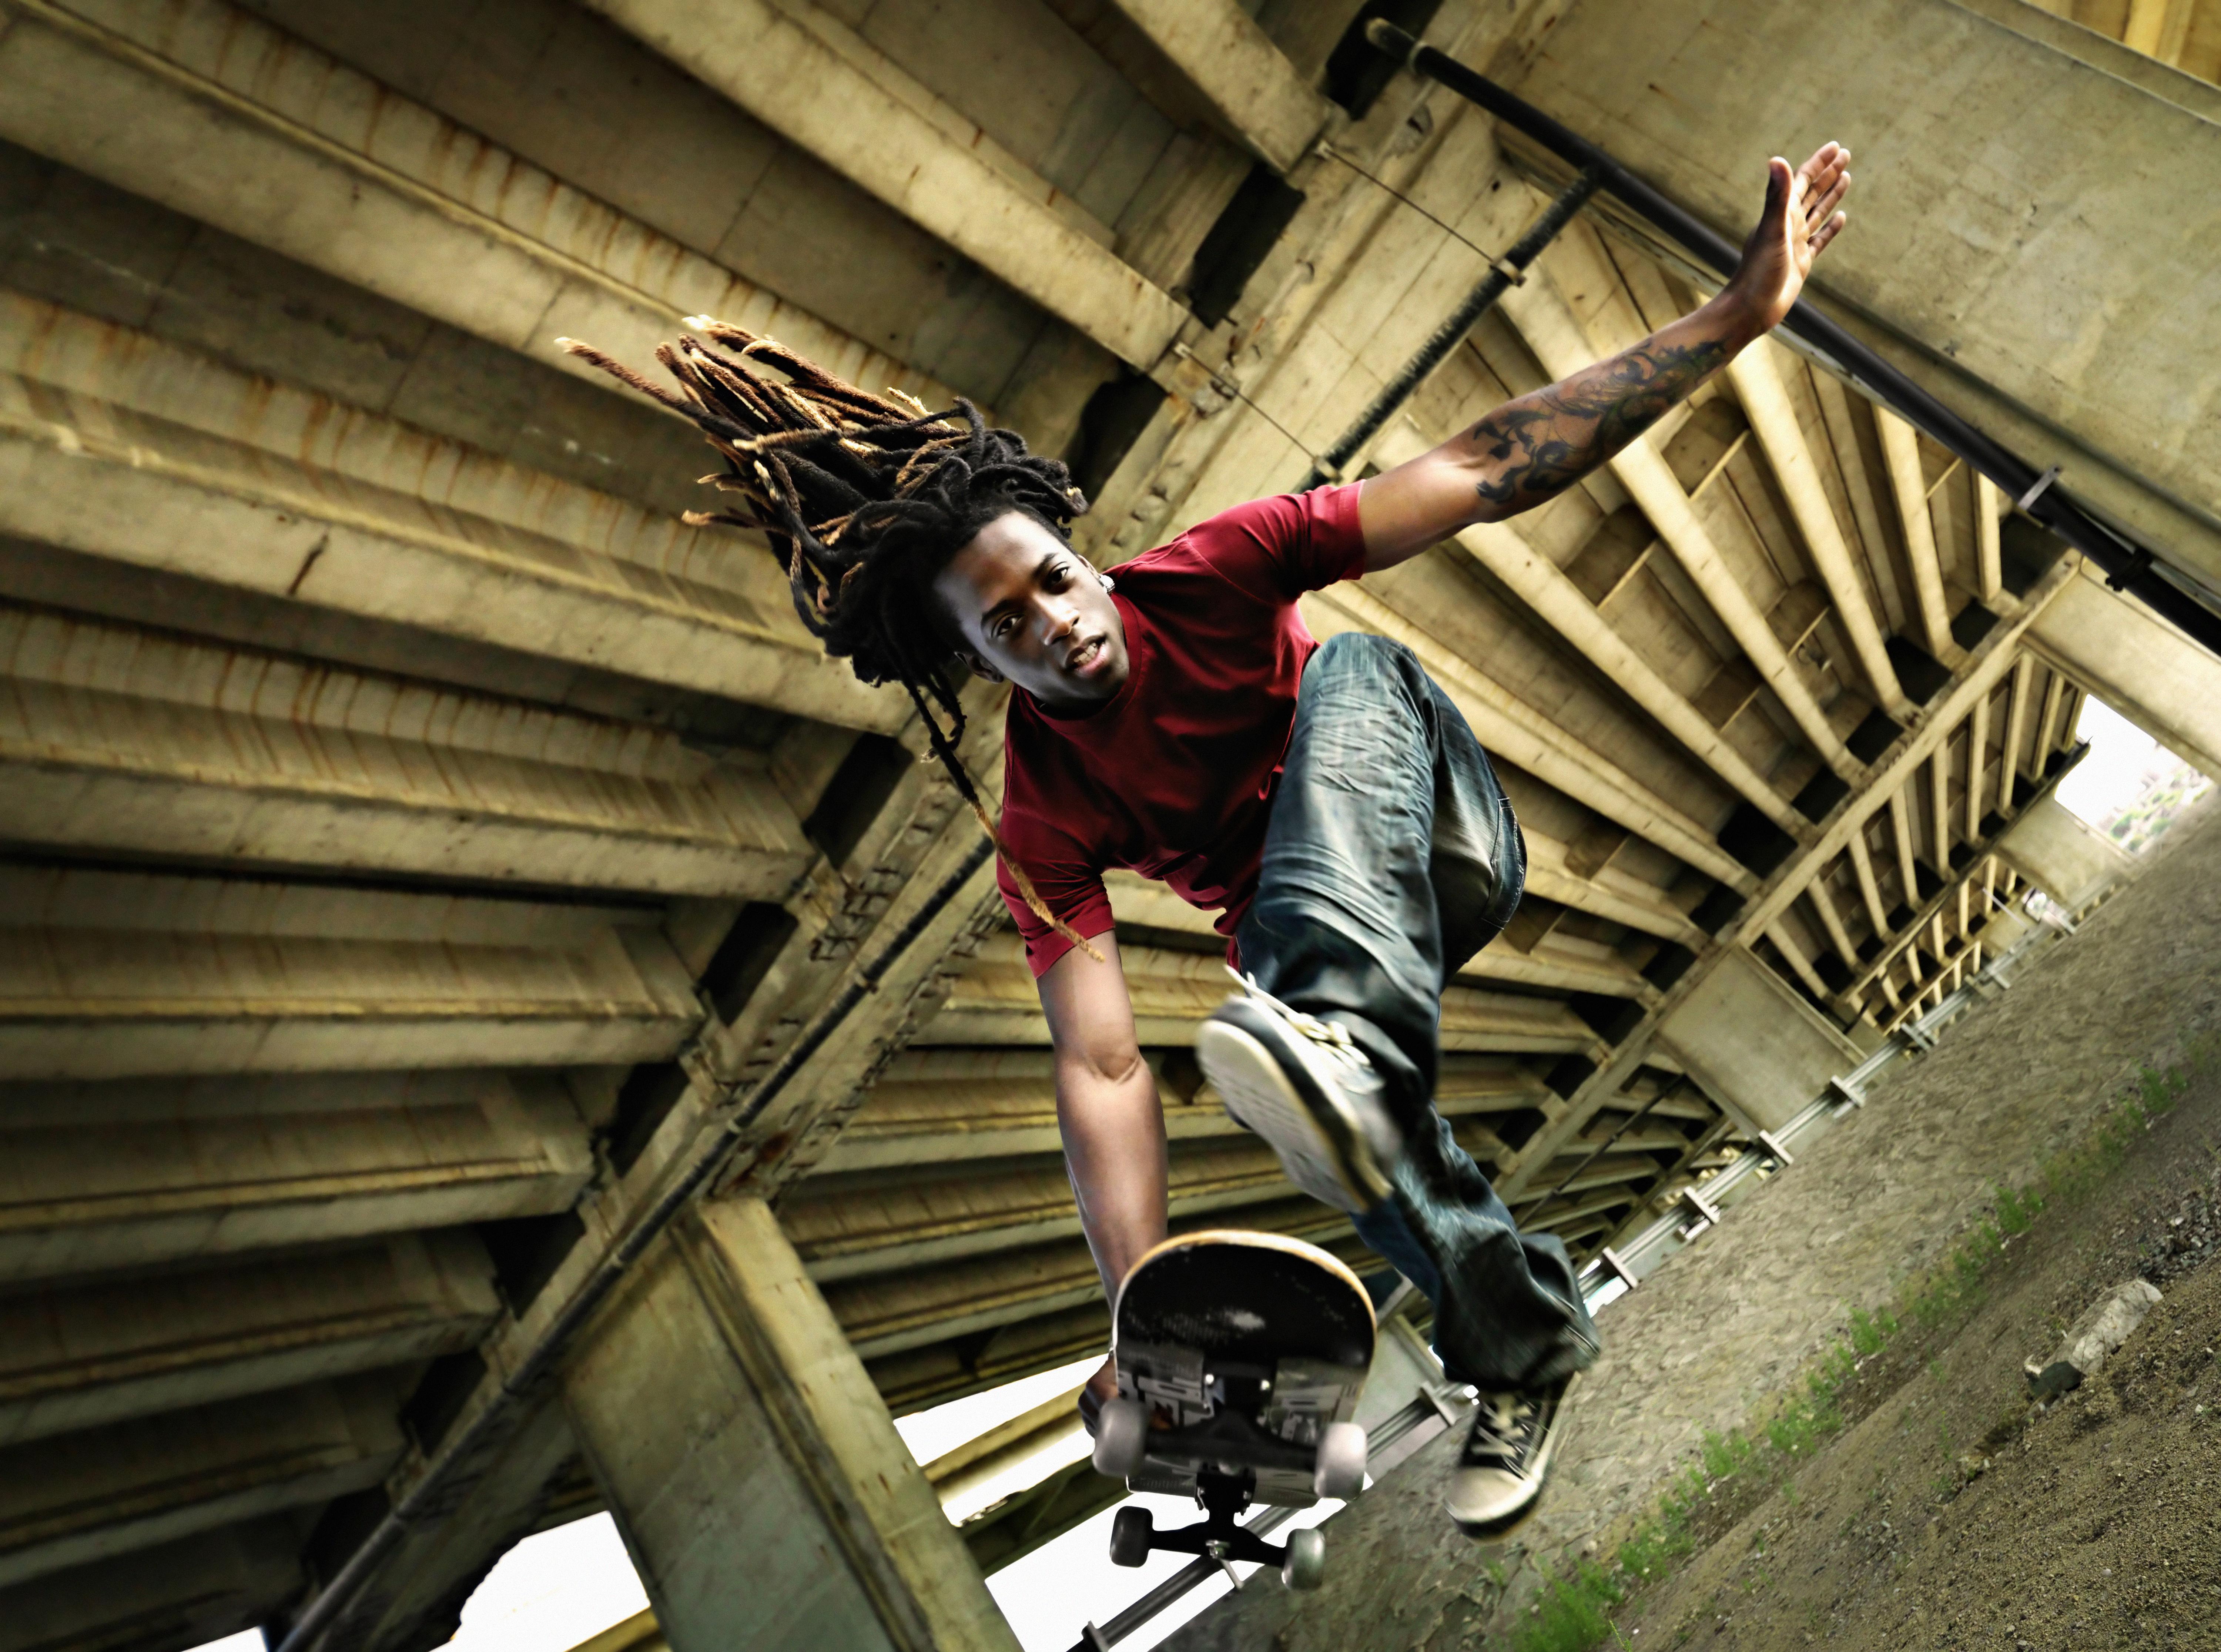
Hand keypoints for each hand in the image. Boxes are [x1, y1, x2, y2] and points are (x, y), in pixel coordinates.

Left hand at [1723, 142, 1849, 335]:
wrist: (1751, 309)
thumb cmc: (1758, 272)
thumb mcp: (1772, 229)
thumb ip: (1777, 196)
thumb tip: (1776, 159)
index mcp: (1781, 214)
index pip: (1802, 180)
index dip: (1818, 163)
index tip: (1836, 147)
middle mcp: (1788, 225)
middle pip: (1812, 192)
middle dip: (1828, 173)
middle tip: (1846, 154)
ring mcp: (1795, 243)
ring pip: (1818, 212)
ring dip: (1831, 195)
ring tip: (1846, 177)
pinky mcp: (1802, 262)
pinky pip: (1820, 239)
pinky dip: (1830, 227)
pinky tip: (1841, 217)